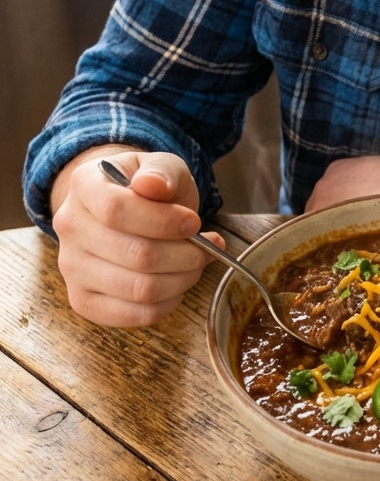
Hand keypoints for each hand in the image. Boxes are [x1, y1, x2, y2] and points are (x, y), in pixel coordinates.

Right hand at [50, 146, 224, 327]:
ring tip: (197, 262)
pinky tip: (178, 282)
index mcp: (84, 186)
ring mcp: (71, 268)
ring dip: (182, 278)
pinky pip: (134, 315)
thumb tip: (152, 185)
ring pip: (139, 289)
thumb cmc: (147, 186)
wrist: (123, 207)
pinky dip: (168, 302)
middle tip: (208, 246)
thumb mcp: (160, 165)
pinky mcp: (84, 301)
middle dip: (185, 254)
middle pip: (135, 255)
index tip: (194, 222)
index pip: (116, 211)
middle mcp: (69, 227)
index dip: (163, 222)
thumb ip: (161, 172)